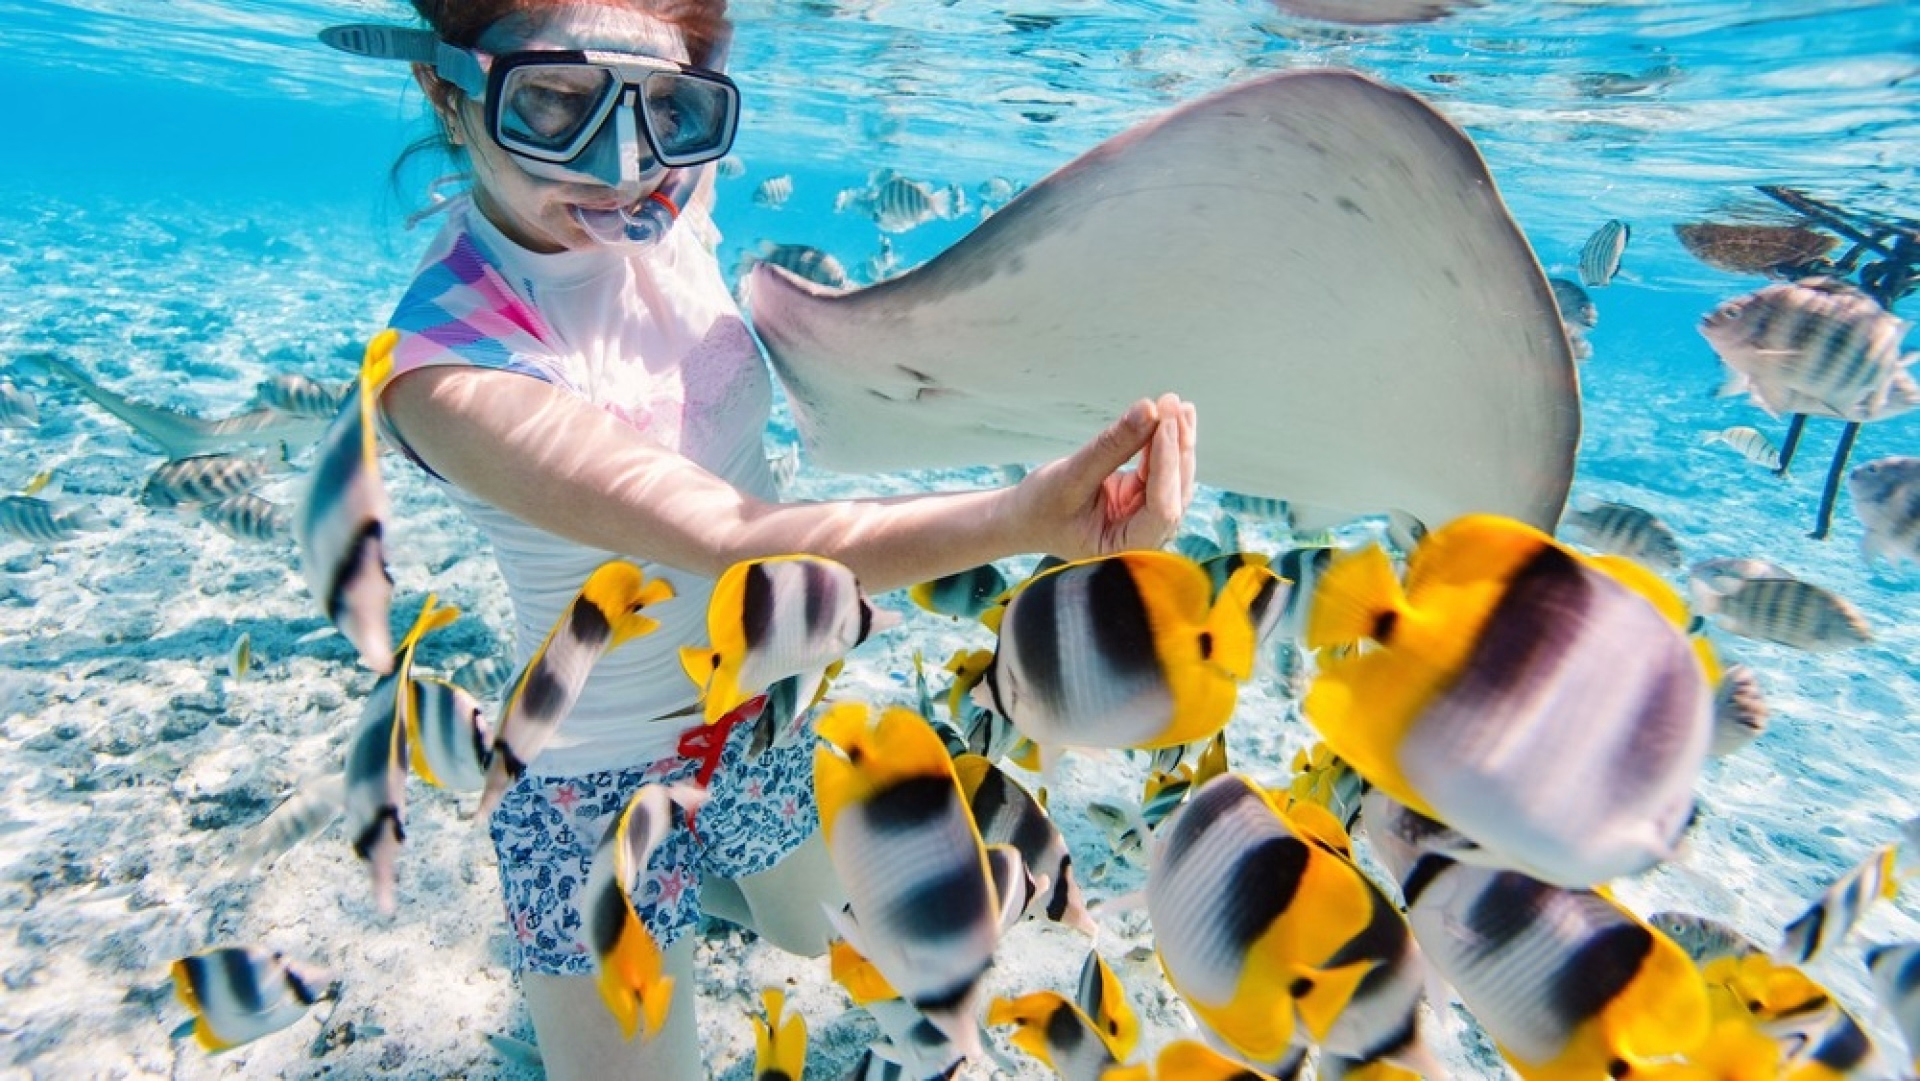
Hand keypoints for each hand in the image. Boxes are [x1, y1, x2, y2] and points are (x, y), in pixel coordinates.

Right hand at [1016, 393, 1197, 559]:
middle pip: (1174, 491)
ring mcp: (1145, 517)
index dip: (1167, 466)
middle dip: (1176, 446)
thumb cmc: (1039, 509)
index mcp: (1126, 550)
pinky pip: (1160, 468)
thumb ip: (1111, 447)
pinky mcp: (1141, 498)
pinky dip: (1164, 441)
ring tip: (1174, 403)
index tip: (1165, 423)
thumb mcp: (1070, 476)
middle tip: (1171, 403)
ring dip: (1176, 440)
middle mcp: (1144, 538)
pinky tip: (1169, 415)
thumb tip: (1148, 410)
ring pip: (1173, 477)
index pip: (1161, 508)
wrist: (1023, 518)